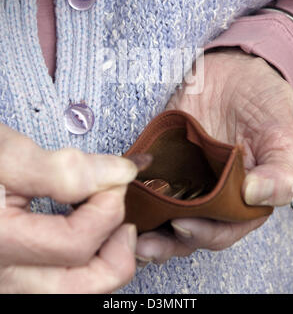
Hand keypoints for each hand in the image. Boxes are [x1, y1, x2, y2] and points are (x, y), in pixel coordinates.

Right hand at [0, 122, 139, 292]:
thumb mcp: (7, 154)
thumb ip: (64, 170)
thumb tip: (119, 175)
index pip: (75, 244)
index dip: (108, 207)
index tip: (117, 177)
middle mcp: (0, 278)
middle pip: (79, 289)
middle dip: (116, 254)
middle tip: (125, 219)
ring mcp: (5, 282)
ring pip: (71, 293)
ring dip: (102, 265)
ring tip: (111, 230)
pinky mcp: (11, 276)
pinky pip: (58, 284)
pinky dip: (83, 266)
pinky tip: (90, 239)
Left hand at [136, 48, 292, 263]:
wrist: (233, 68)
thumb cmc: (262, 101)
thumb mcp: (280, 133)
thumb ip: (280, 170)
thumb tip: (255, 196)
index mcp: (243, 196)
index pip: (225, 228)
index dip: (206, 233)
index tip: (183, 226)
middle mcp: (212, 192)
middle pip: (189, 228)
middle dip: (167, 241)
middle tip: (144, 244)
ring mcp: (185, 175)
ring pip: (165, 211)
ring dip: (147, 225)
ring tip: (129, 231)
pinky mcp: (164, 157)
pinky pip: (147, 180)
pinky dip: (134, 192)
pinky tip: (120, 197)